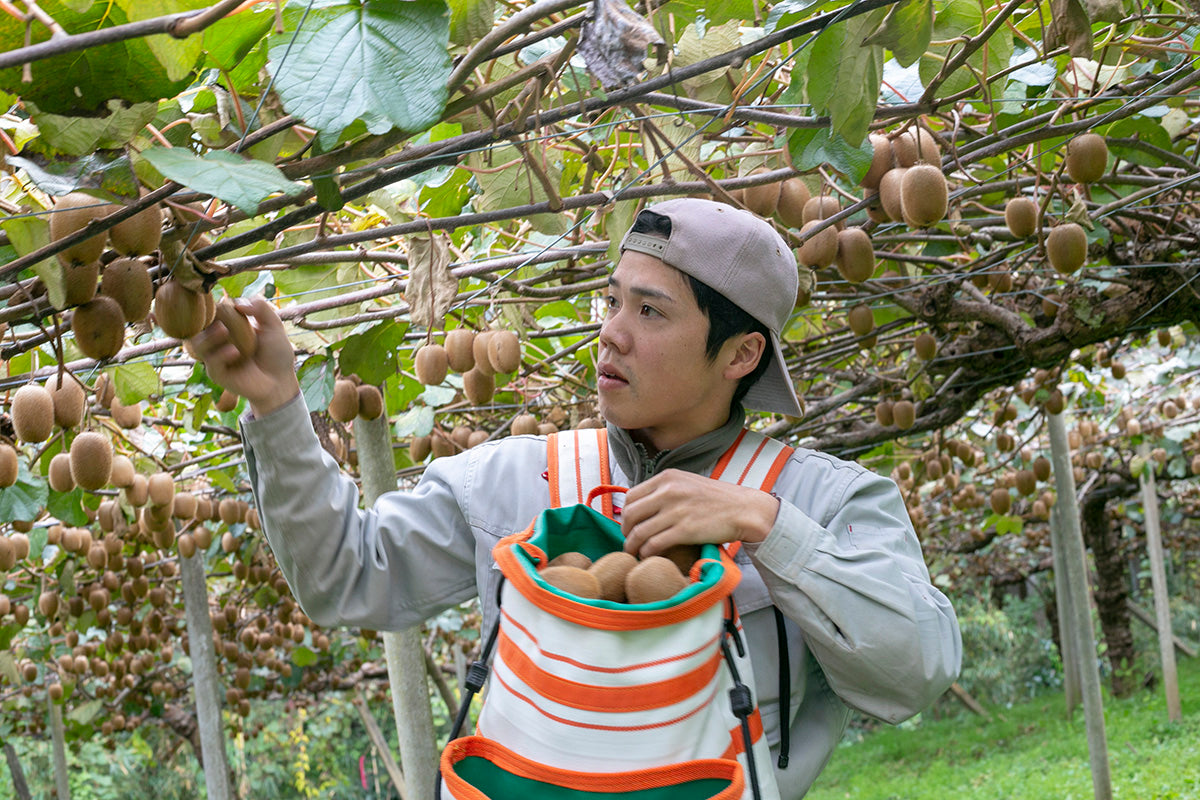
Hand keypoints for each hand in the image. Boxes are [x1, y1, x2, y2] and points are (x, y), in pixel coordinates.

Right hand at [187, 297, 299, 416]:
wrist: (281, 381)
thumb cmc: (277, 354)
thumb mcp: (273, 326)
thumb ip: (261, 309)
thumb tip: (239, 303)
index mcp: (229, 327)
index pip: (213, 313)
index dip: (212, 306)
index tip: (220, 300)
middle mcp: (218, 342)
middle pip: (199, 327)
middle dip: (204, 319)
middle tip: (218, 314)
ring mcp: (216, 358)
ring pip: (198, 344)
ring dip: (208, 336)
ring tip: (223, 330)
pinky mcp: (218, 374)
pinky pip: (212, 363)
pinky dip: (221, 355)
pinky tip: (234, 351)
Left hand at [620, 469, 779, 557]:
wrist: (745, 510)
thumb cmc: (719, 500)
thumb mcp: (688, 483)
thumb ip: (667, 490)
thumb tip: (645, 505)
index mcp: (667, 478)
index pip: (631, 496)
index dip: (626, 514)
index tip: (630, 525)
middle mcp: (668, 491)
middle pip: (630, 514)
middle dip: (625, 531)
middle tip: (630, 541)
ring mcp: (676, 511)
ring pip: (638, 532)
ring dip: (632, 546)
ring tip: (635, 553)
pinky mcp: (684, 530)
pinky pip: (653, 545)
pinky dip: (646, 553)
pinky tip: (649, 557)